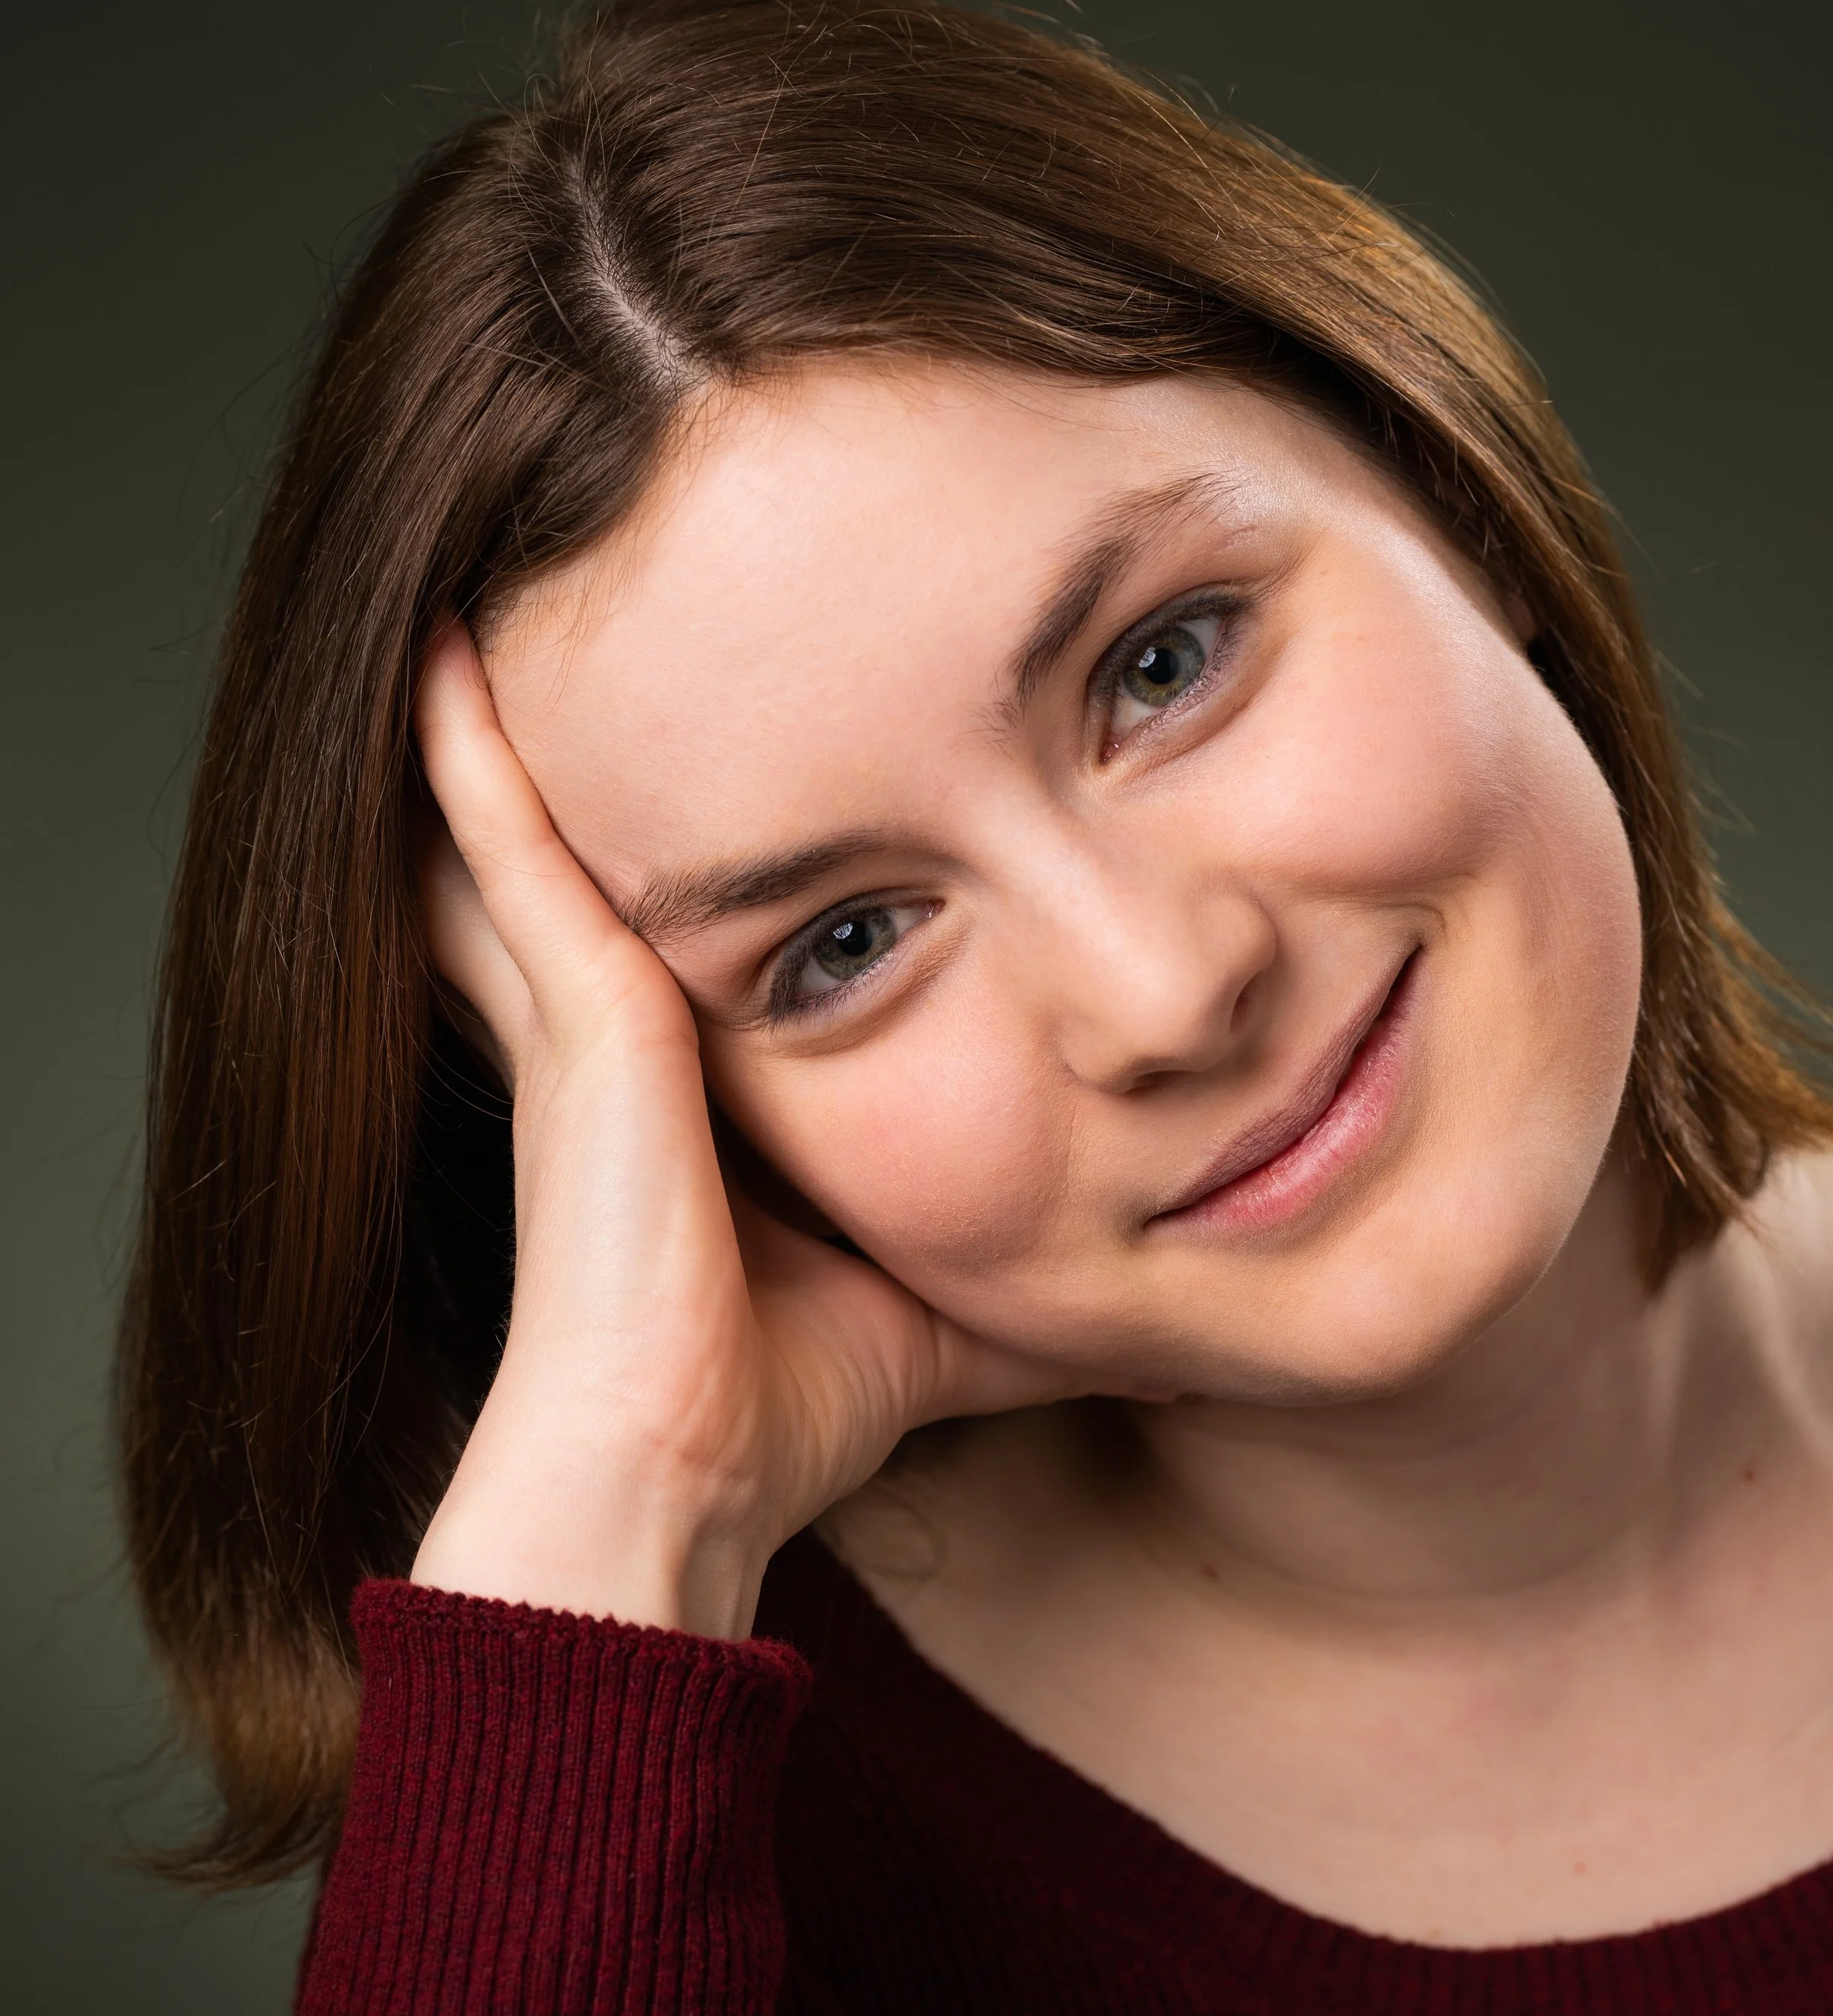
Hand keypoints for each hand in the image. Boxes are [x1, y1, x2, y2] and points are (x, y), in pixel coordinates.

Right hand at [408, 625, 1071, 1636]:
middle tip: (618, 573)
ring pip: (542, 811)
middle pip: (611, 830)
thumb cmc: (793, 1399)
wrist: (678, 1469)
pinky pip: (506, 840)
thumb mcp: (947, 1287)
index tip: (765, 715)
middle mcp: (608, 1022)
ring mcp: (572, 1008)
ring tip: (537, 546)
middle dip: (620, 715)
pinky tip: (454, 638)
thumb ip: (1044, 1277)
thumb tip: (1193, 1342)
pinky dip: (474, 743)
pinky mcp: (569, 1009)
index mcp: (678, 1075)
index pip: (692, 903)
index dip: (714, 812)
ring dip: (541, 700)